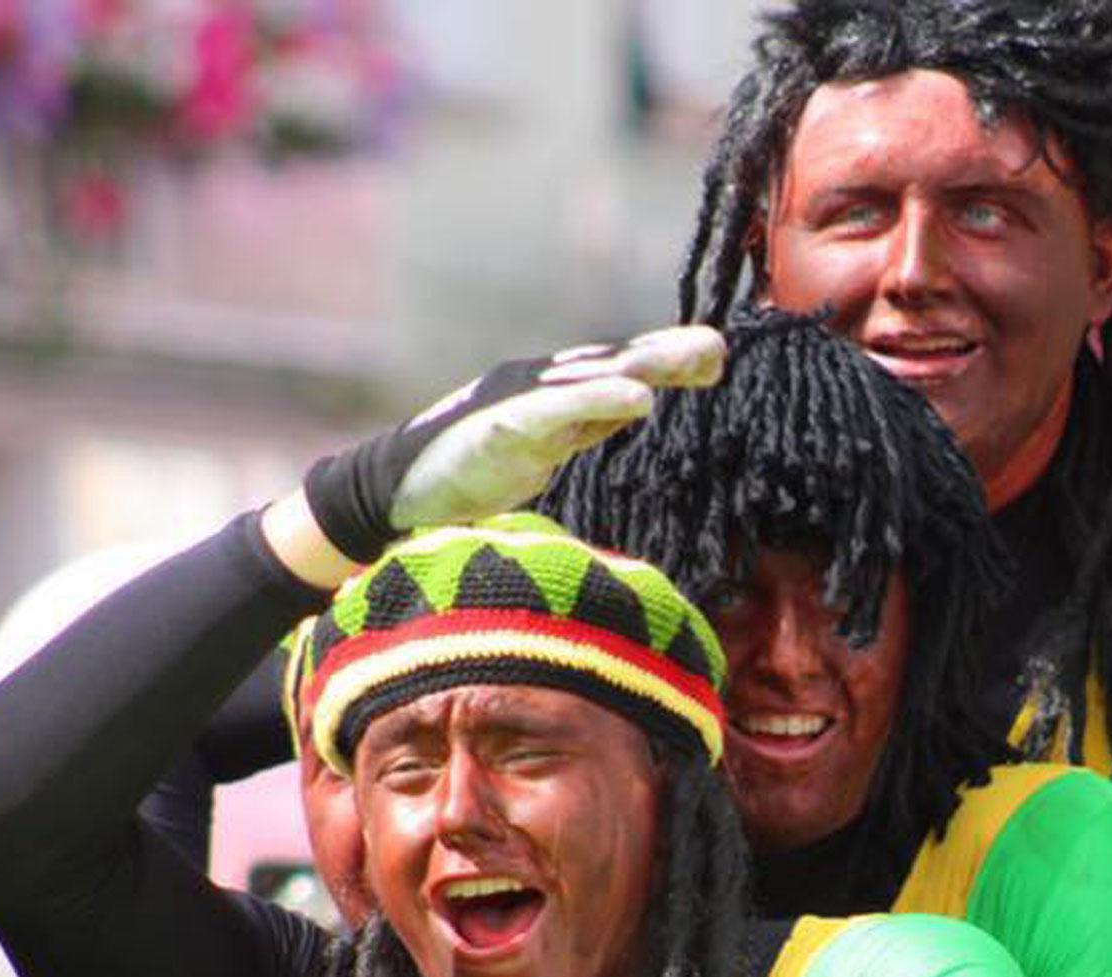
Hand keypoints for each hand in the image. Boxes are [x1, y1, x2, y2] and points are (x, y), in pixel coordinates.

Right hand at [302, 326, 724, 559]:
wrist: (394, 493)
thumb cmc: (472, 471)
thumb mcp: (546, 445)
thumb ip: (589, 422)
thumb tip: (638, 401)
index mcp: (555, 392)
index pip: (617, 371)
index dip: (664, 360)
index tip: (716, 357)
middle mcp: (539, 385)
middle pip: (611, 366)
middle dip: (664, 354)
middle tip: (717, 348)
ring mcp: (517, 402)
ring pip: (590, 380)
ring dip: (643, 367)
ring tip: (693, 360)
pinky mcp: (498, 429)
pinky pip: (556, 414)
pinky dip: (597, 403)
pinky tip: (637, 400)